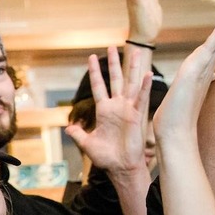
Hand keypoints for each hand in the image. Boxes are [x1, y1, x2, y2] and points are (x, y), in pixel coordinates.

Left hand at [66, 46, 149, 177]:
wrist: (120, 168)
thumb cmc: (106, 158)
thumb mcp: (87, 144)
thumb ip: (78, 134)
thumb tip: (68, 127)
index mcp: (104, 111)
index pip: (98, 87)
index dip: (94, 73)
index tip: (90, 57)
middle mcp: (117, 107)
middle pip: (114, 80)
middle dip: (113, 63)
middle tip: (112, 46)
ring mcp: (128, 109)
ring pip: (130, 83)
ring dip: (132, 68)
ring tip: (135, 51)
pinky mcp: (137, 116)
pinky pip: (141, 98)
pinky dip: (144, 86)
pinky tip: (146, 74)